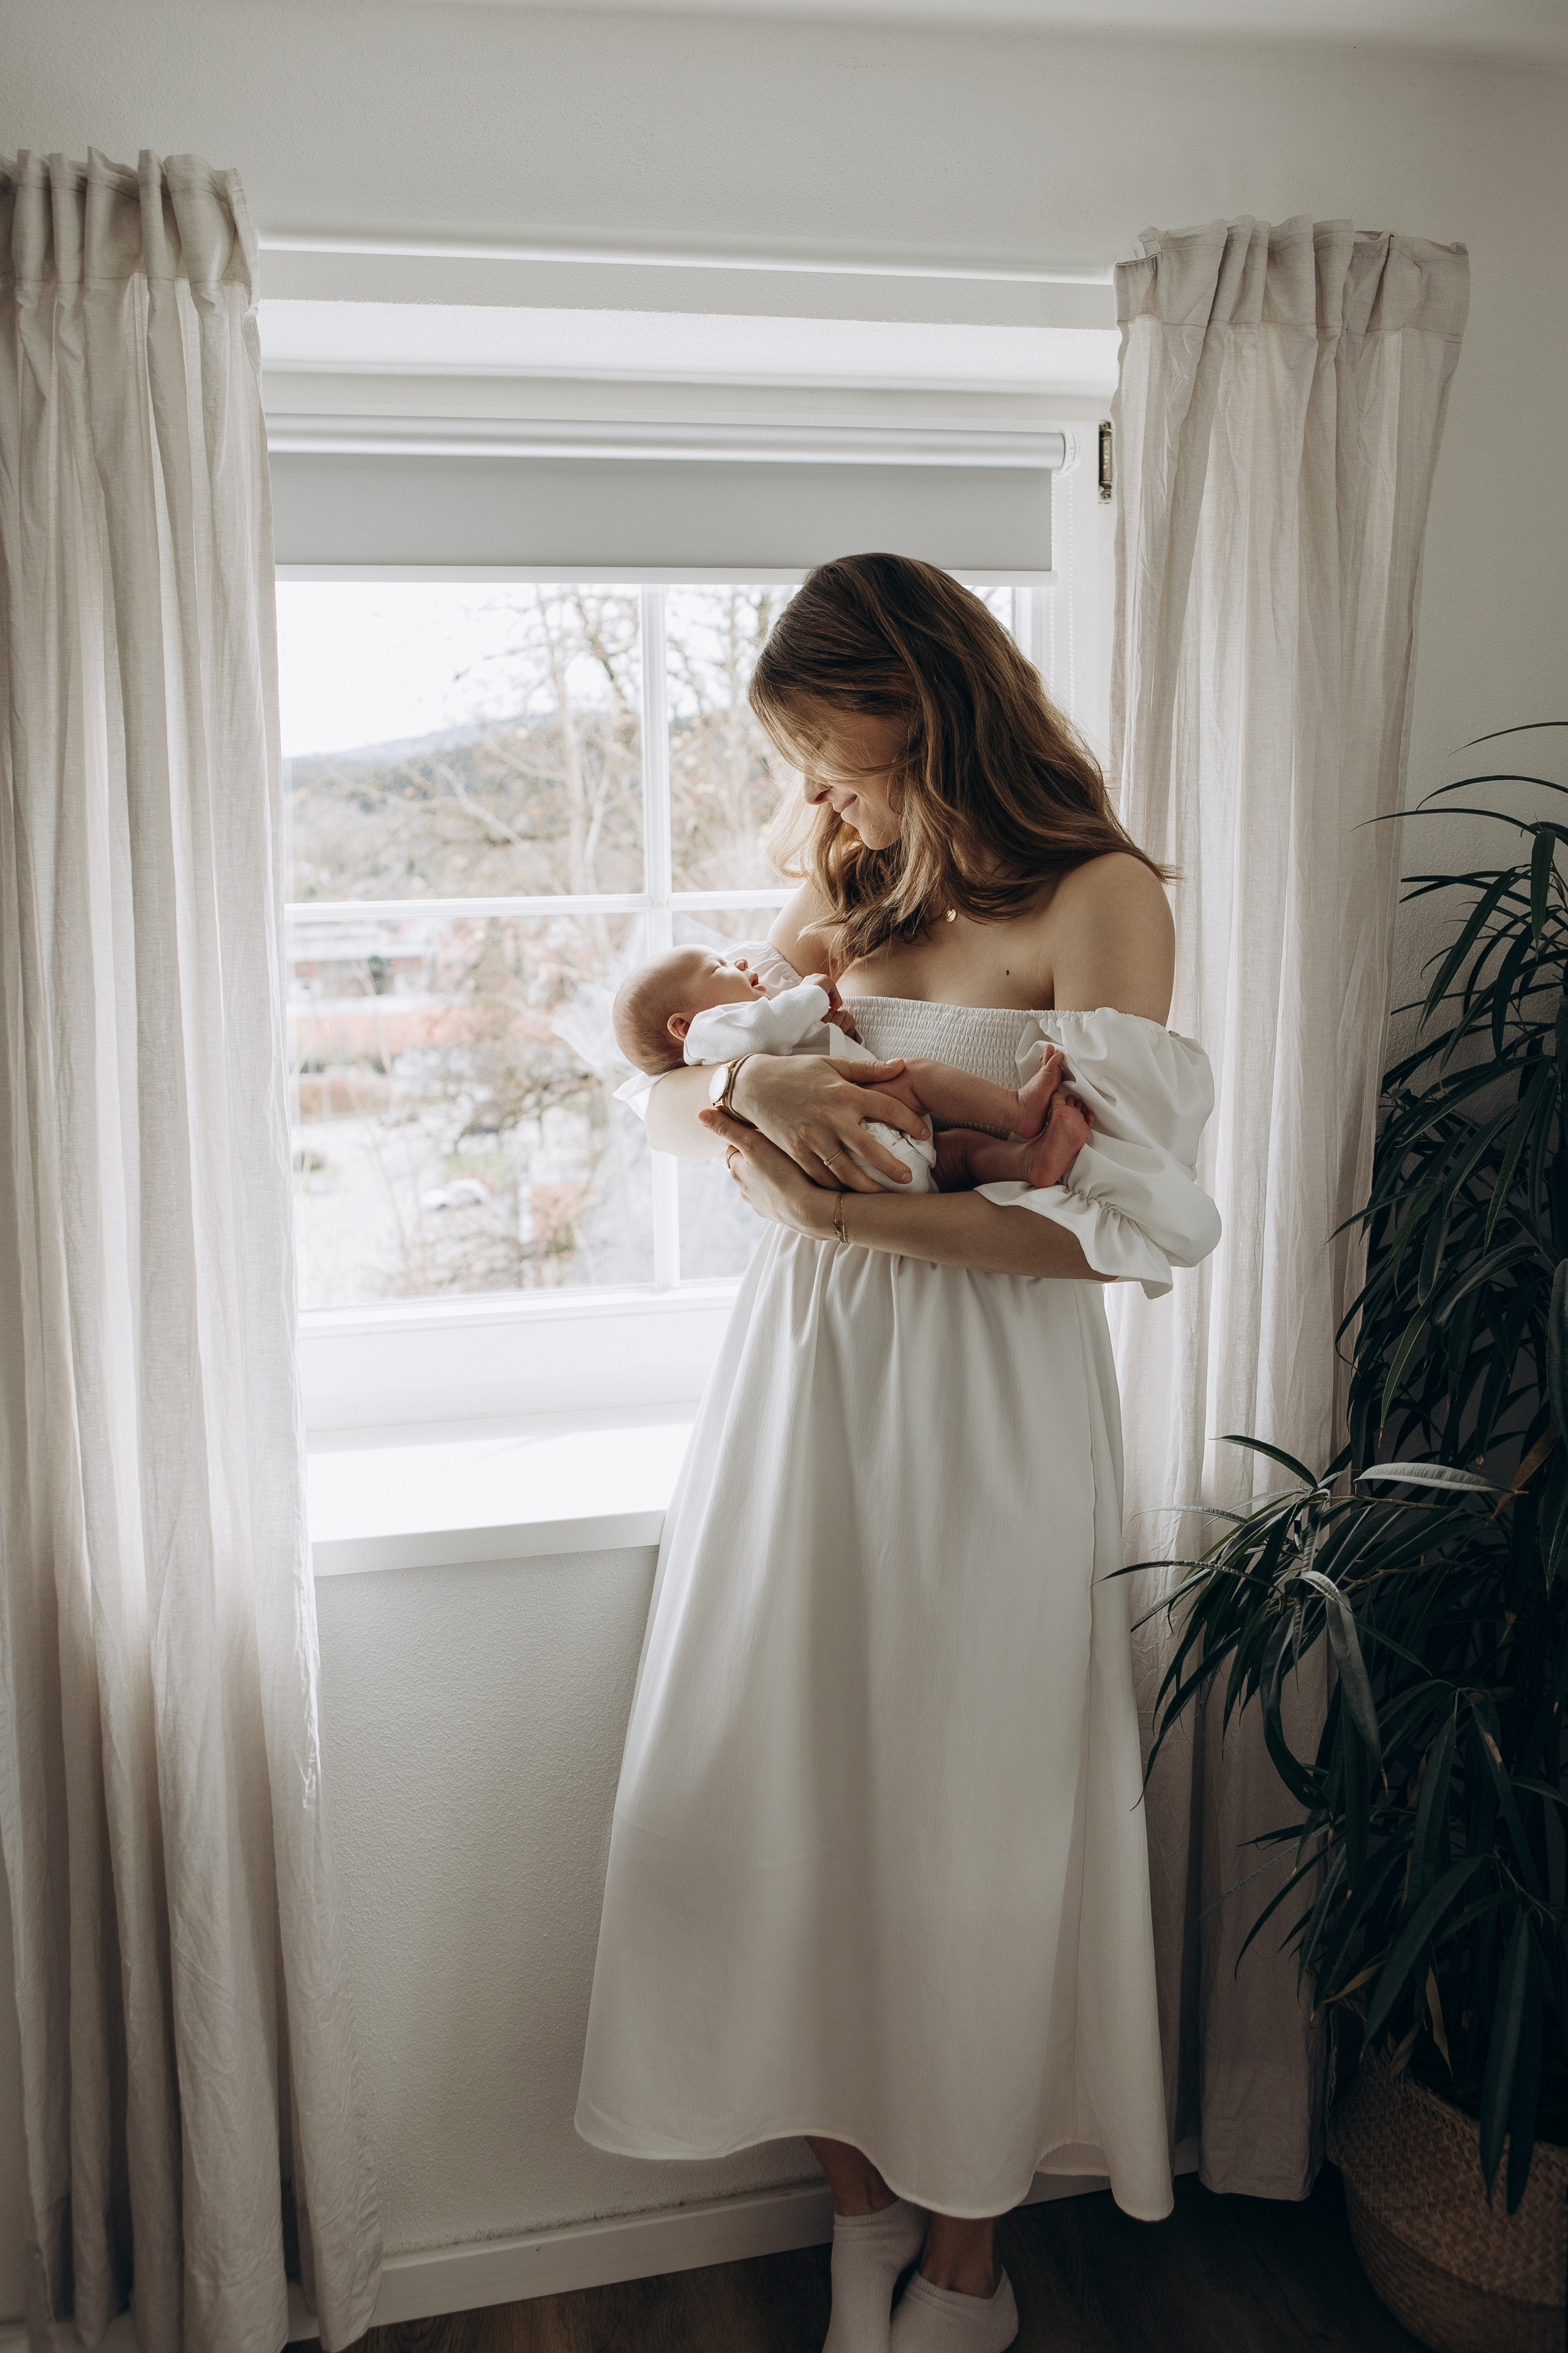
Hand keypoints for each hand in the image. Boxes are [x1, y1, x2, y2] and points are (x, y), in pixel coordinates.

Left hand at [699, 1111, 840, 1236]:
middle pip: (749, 1166)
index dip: (749, 1137)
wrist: (810, 1211)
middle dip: (761, 1157)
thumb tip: (700, 1114)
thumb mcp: (754, 1143)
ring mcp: (761, 1205)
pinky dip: (783, 1191)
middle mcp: (744, 1190)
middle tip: (780, 1148)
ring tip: (791, 1167)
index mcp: (736, 1170)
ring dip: (772, 1174)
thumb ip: (728, 1128)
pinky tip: (798, 1186)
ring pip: (764, 1182)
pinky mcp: (778, 1215)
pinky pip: (778, 1197)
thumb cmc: (783, 1172)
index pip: (736, 1147)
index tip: (765, 1133)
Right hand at [727, 1051, 929, 1189]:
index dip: (911, 1122)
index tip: (925, 1134)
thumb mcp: (833, 1064)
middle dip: (892, 1167)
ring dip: (867, 1187)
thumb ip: (869, 1069)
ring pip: (846, 1171)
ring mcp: (812, 1138)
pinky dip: (837, 1189)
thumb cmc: (797, 1072)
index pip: (888, 1108)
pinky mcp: (796, 1153)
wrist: (753, 1085)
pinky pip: (821, 1177)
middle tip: (910, 1179)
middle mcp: (831, 1117)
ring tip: (884, 1196)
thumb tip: (901, 1066)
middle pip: (870, 1149)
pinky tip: (851, 1196)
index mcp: (845, 1093)